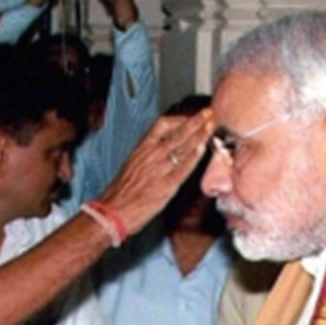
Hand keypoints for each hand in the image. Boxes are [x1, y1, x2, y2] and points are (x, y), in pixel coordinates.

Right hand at [94, 107, 213, 235]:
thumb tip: (166, 150)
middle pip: (178, 132)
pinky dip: (195, 156)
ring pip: (183, 146)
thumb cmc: (121, 192)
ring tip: (212, 127)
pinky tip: (204, 149)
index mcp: (141, 149)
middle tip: (210, 113)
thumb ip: (150, 155)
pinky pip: (184, 167)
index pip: (162, 125)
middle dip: (196, 121)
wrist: (113, 211)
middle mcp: (151, 155)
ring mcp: (159, 169)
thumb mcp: (133, 165)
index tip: (191, 116)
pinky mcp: (166, 185)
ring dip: (200, 135)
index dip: (180, 118)